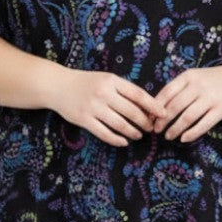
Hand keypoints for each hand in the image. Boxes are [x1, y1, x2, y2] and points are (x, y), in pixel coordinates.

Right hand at [51, 69, 168, 146]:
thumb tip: (147, 106)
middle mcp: (103, 93)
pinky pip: (104, 133)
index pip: (138, 94)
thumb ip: (123, 90)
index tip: (163, 114)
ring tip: (138, 135)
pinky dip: (117, 140)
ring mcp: (93, 107)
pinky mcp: (84, 119)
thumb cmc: (86, 83)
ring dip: (132, 132)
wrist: (58, 86)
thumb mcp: (106, 79)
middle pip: (131, 111)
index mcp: (112, 81)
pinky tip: (123, 142)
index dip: (153, 106)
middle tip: (150, 128)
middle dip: (144, 122)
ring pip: (120, 124)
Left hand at [152, 64, 221, 142]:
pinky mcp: (221, 109)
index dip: (156, 107)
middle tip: (156, 130)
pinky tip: (184, 138)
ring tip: (168, 136)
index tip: (150, 118)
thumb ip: (179, 88)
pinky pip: (203, 124)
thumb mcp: (196, 77)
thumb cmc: (214, 80)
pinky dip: (192, 133)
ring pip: (187, 117)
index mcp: (189, 76)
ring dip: (175, 129)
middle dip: (163, 121)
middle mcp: (199, 86)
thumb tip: (157, 106)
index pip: (167, 92)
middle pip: (175, 107)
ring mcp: (211, 98)